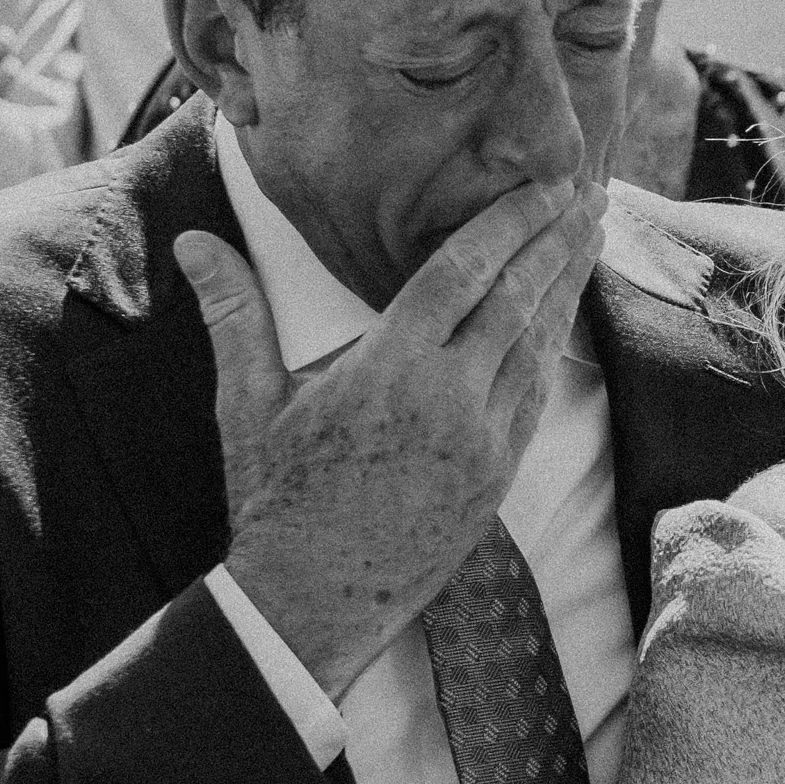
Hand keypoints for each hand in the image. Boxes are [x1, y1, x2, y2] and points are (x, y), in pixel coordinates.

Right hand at [175, 178, 604, 697]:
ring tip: (590, 239)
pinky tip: (562, 319)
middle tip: (591, 193)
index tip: (546, 184)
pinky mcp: (499, 476)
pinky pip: (537, 397)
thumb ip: (234, 313)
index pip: (465, 272)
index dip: (510, 221)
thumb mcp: (248, 402)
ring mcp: (484, 440)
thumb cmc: (276, 498)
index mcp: (392, 367)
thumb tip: (192, 243)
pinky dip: (554, 348)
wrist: (314, 599)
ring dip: (567, 286)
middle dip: (557, 240)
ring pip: (538, 345)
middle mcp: (450, 398)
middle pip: (518, 299)